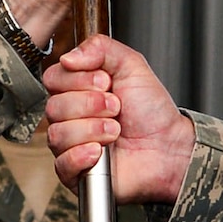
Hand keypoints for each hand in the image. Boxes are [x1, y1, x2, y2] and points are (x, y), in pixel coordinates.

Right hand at [44, 35, 194, 203]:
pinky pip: (61, 164)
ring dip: (92, 130)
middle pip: (54, 107)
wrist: (169, 146)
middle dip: (91, 105)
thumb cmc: (151, 111)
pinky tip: (100, 152)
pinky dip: (81, 156)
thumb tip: (68, 57)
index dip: (78, 80)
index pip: (53, 78)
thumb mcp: (131, 65)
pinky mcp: (75, 173)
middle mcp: (70, 117)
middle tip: (116, 108)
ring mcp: (70, 145)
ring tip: (115, 131)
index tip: (106, 84)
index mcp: (76, 90)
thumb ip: (100, 48)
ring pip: (57, 134)